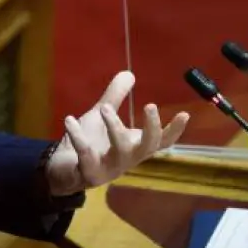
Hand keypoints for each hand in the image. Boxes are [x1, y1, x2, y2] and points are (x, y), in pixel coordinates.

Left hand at [46, 71, 188, 195]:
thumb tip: (130, 73)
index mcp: (134, 146)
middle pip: (148, 147)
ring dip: (114, 127)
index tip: (185, 113)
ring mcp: (109, 169)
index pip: (161, 141)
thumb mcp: (102, 118)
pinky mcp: (89, 174)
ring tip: (103, 108)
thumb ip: (115, 98)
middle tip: (150, 105)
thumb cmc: (90, 143)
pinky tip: (70, 120)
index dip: (174, 130)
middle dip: (152, 128)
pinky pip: (86, 155)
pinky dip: (79, 136)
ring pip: (120, 151)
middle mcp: (127, 159)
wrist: (62, 170)